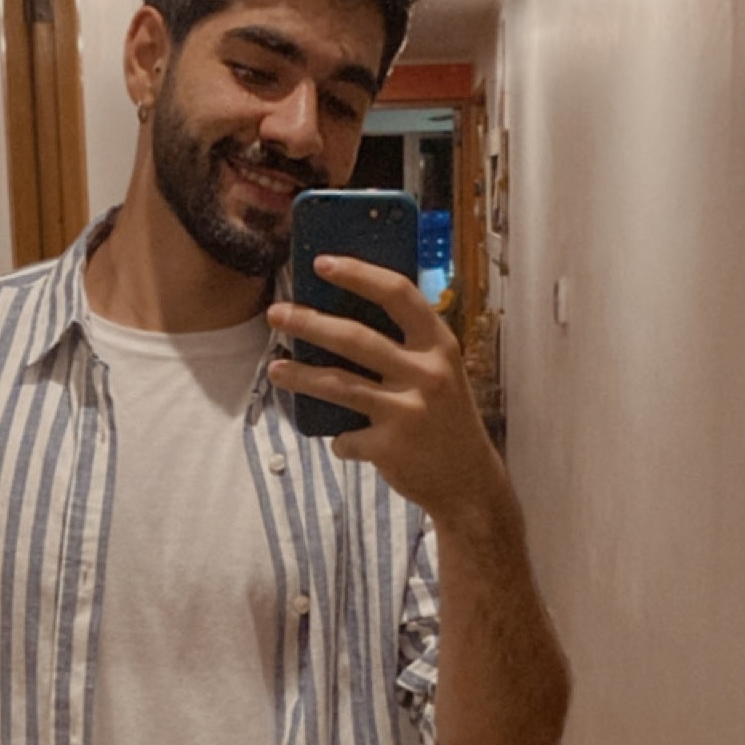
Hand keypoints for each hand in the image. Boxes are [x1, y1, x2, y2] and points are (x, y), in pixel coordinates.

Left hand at [268, 256, 497, 517]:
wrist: (469, 481)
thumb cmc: (446, 416)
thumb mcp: (440, 371)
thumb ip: (406, 347)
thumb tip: (341, 314)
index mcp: (439, 344)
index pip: (398, 294)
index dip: (358, 274)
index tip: (321, 263)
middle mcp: (426, 373)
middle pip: (357, 339)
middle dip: (309, 323)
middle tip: (276, 314)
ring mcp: (408, 411)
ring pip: (339, 386)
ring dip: (301, 376)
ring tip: (274, 369)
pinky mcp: (390, 448)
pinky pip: (347, 438)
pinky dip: (340, 441)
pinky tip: (341, 441)